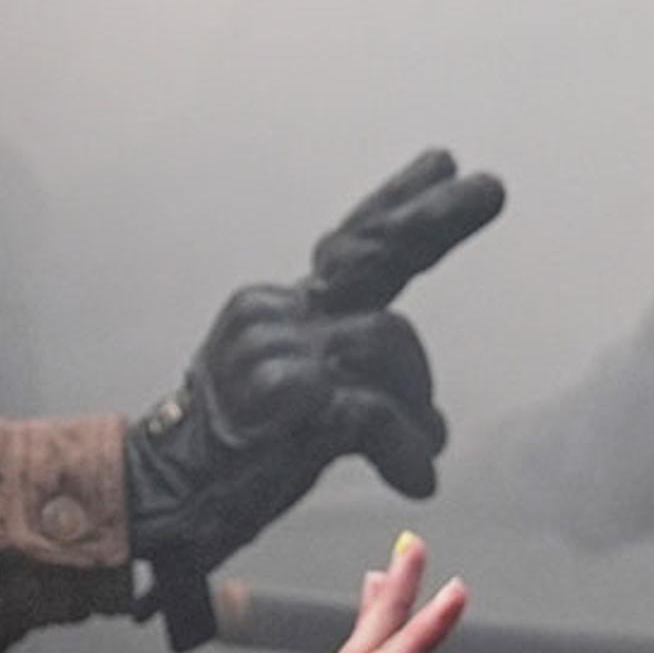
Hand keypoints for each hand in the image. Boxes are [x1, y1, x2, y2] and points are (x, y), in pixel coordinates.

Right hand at [125, 155, 509, 619]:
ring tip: (414, 449)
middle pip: (372, 255)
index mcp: (284, 308)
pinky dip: (404, 446)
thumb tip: (438, 429)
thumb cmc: (237, 452)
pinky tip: (415, 479)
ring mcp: (277, 349)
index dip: (399, 202)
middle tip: (492, 187)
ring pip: (388, 341)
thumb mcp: (305, 405)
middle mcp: (279, 312)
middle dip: (436, 220)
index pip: (351, 245)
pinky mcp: (282, 396)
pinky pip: (372, 410)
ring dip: (415, 398)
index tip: (444, 161)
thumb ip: (368, 393)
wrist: (161, 492)